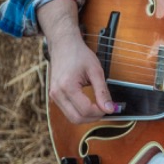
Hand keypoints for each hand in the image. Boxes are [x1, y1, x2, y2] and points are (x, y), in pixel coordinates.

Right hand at [40, 7, 118, 122]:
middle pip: (77, 119)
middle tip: (105, 109)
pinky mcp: (54, 96)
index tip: (109, 106)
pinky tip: (88, 104)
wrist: (63, 45)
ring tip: (98, 106)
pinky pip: (67, 111)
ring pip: (71, 118)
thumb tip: (110, 109)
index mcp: (67, 86)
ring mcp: (53, 96)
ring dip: (86, 117)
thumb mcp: (96, 71)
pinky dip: (79, 112)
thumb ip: (102, 91)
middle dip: (93, 117)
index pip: (85, 110)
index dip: (100, 112)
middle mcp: (57, 93)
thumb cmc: (79, 54)